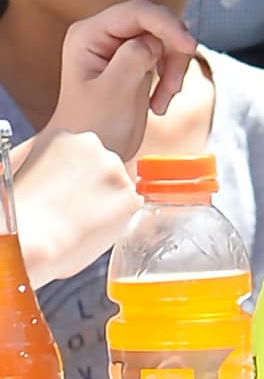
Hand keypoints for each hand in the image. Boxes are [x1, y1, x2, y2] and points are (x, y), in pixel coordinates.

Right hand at [13, 129, 138, 286]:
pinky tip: (93, 229)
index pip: (79, 154)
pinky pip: (128, 207)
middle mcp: (91, 145)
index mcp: (62, 136)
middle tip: (74, 209)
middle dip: (92, 185)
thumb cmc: (19, 215)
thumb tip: (50, 167)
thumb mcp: (22, 170)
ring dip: (106, 201)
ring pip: (116, 185)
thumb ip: (44, 161)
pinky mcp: (128, 195)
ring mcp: (113, 168)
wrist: (29, 241)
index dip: (73, 177)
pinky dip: (116, 220)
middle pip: (100, 165)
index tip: (65, 192)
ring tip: (80, 222)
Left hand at [47, 2, 196, 159]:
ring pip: (166, 38)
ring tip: (164, 100)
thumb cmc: (92, 129)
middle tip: (174, 86)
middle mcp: (103, 34)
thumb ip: (133, 57)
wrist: (90, 156)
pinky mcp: (135, 59)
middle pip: (155, 22)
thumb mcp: (112, 93)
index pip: (137, 12)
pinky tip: (160, 102)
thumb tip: (155, 41)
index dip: (167, 24)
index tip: (189, 47)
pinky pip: (166, 55)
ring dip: (174, 68)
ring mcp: (120, 46)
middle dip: (172, 50)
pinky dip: (171, 77)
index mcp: (89, 34)